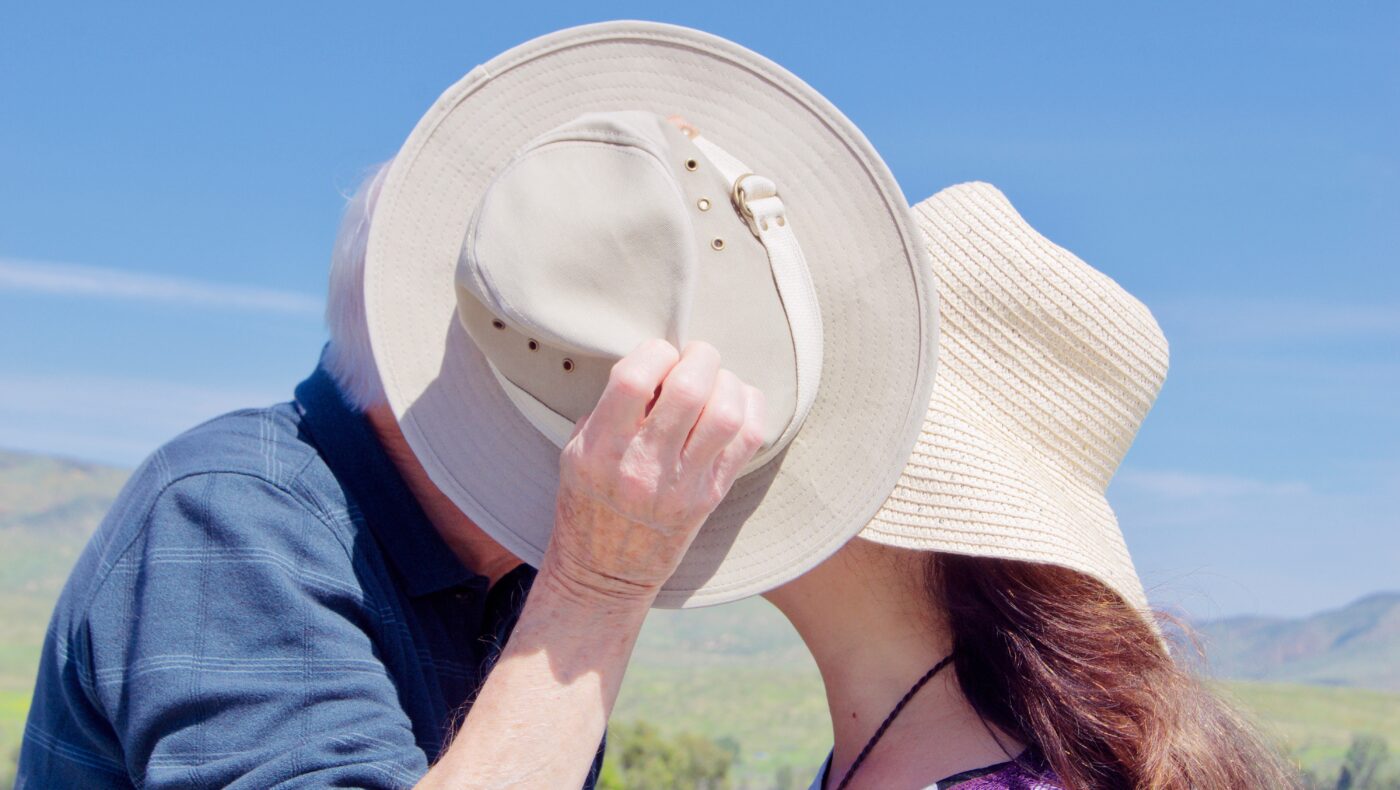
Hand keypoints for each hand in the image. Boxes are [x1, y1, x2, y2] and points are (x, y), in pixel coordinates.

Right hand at [542, 339, 765, 604]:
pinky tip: (737, 401)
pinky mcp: (711, 495)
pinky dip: (751, 406)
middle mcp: (643, 467)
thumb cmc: (588, 501)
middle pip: (689, 389)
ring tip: (716, 380)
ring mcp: (682, 484)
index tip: (658, 355)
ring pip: (725, 413)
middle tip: (695, 357)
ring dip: (727, 382)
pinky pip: (748, 439)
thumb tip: (657, 367)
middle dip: (699, 357)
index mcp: (601, 450)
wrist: (605, 571)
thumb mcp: (575, 452)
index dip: (654, 352)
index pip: (634, 380)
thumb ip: (609, 409)